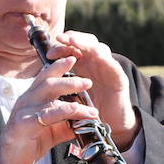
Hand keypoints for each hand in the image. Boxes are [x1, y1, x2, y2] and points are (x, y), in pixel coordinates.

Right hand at [0, 56, 97, 163]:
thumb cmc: (29, 142)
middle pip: (48, 82)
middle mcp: (27, 100)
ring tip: (89, 98)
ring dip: (70, 93)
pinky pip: (46, 115)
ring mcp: (24, 111)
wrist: (8, 161)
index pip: (45, 76)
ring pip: (48, 95)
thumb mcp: (52, 130)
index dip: (59, 66)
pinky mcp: (24, 125)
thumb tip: (87, 121)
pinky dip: (64, 112)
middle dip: (70, 79)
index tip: (74, 58)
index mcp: (32, 98)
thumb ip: (67, 123)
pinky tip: (76, 112)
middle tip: (88, 81)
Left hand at [48, 31, 138, 148]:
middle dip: (73, 39)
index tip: (49, 53)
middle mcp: (96, 64)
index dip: (62, 46)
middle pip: (86, 43)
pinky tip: (97, 55)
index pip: (74, 48)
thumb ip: (63, 82)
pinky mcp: (120, 79)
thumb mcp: (72, 94)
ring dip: (86, 44)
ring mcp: (109, 70)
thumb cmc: (90, 108)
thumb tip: (43, 73)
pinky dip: (105, 59)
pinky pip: (113, 66)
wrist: (110, 125)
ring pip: (99, 49)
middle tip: (61, 39)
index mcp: (84, 66)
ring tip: (74, 41)